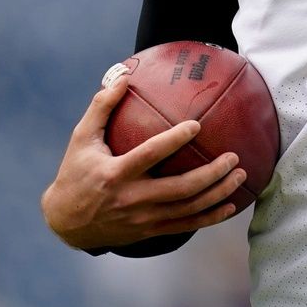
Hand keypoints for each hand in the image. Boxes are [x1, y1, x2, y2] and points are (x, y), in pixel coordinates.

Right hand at [40, 73, 246, 251]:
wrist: (65, 222)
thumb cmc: (75, 172)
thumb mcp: (81, 138)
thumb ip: (102, 106)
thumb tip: (123, 76)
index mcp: (115, 174)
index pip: (150, 155)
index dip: (174, 140)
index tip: (196, 125)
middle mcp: (132, 199)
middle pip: (180, 188)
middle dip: (211, 174)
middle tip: (233, 156)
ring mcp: (142, 219)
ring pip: (188, 209)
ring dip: (218, 193)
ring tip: (240, 174)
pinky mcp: (149, 231)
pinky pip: (186, 225)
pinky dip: (210, 217)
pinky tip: (231, 205)